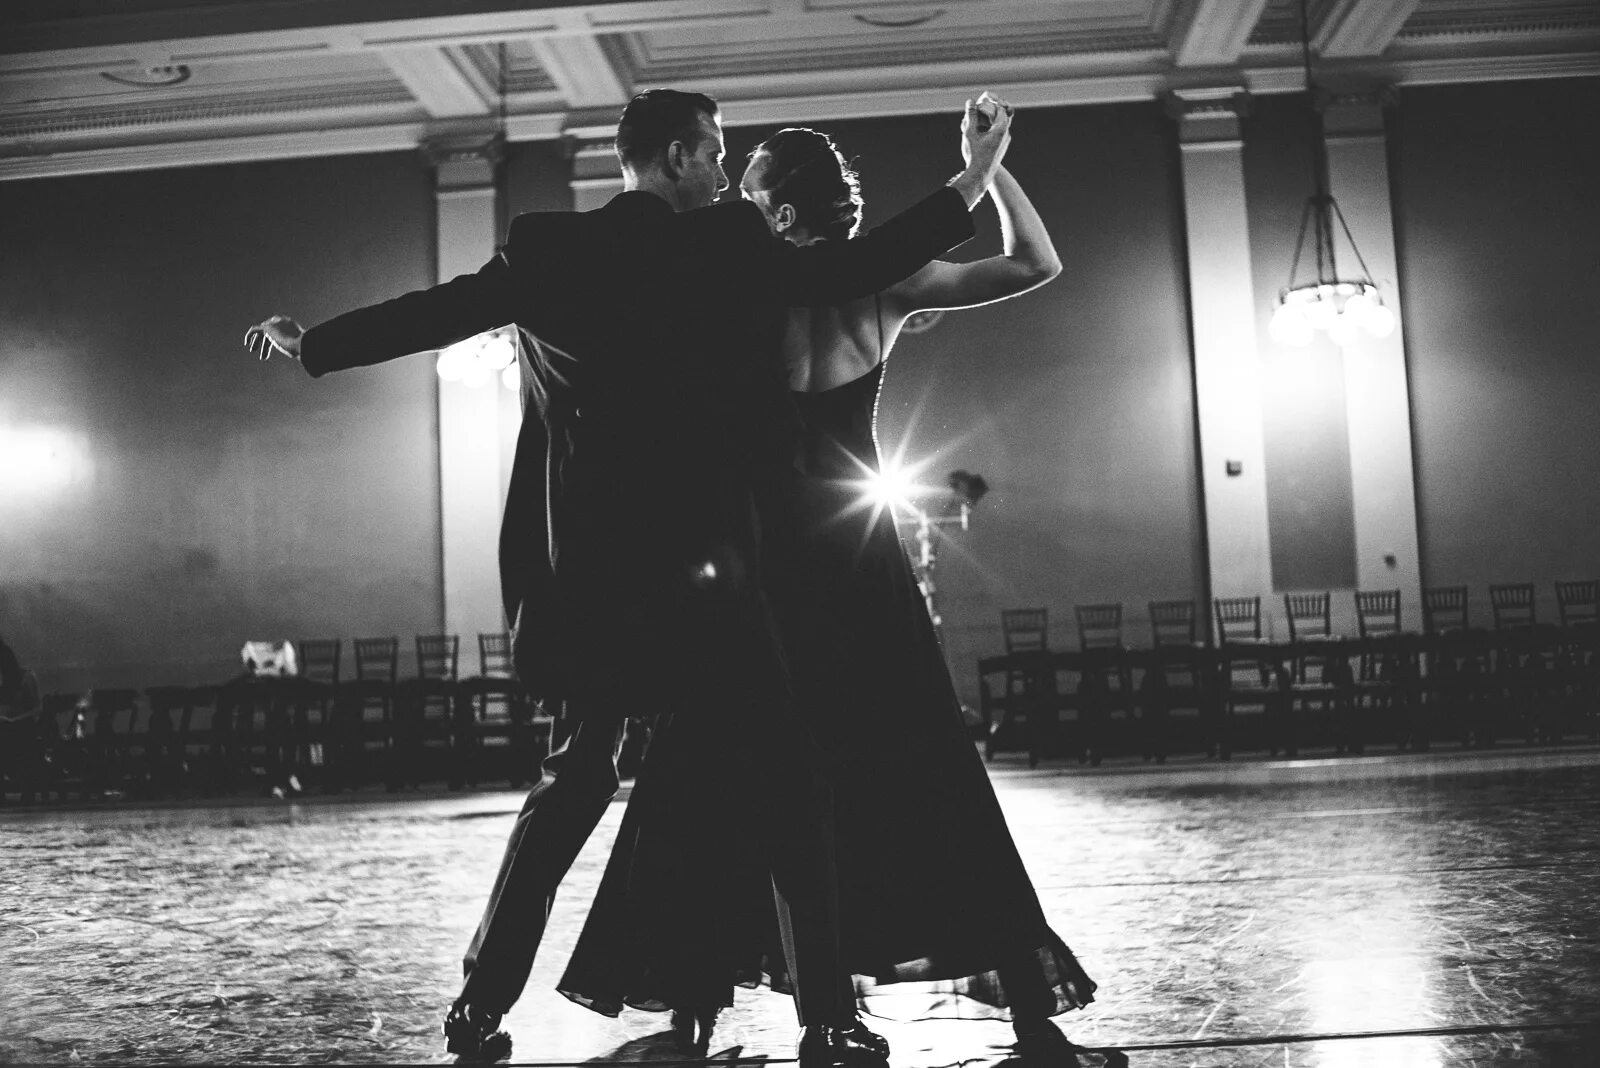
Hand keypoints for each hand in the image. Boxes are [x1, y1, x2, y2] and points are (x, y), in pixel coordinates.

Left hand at [244, 315, 303, 360]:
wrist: (302, 344)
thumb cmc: (305, 350)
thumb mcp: (302, 350)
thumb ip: (300, 349)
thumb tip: (304, 357)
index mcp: (291, 325)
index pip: (279, 331)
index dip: (273, 342)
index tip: (272, 351)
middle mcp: (282, 322)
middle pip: (269, 332)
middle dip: (264, 343)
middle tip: (263, 356)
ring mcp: (274, 323)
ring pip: (262, 332)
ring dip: (256, 341)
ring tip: (252, 350)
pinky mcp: (267, 327)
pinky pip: (255, 330)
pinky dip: (249, 336)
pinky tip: (246, 343)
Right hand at [951, 92, 1013, 208]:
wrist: (980, 176)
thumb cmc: (975, 155)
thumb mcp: (970, 133)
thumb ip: (971, 116)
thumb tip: (971, 101)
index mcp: (1001, 129)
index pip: (1000, 107)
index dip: (992, 101)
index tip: (983, 98)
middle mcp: (1006, 134)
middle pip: (1002, 115)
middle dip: (991, 109)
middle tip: (980, 106)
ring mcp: (1005, 141)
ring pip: (1000, 125)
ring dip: (990, 119)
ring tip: (977, 120)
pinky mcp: (1002, 147)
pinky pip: (998, 133)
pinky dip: (991, 128)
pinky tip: (979, 132)